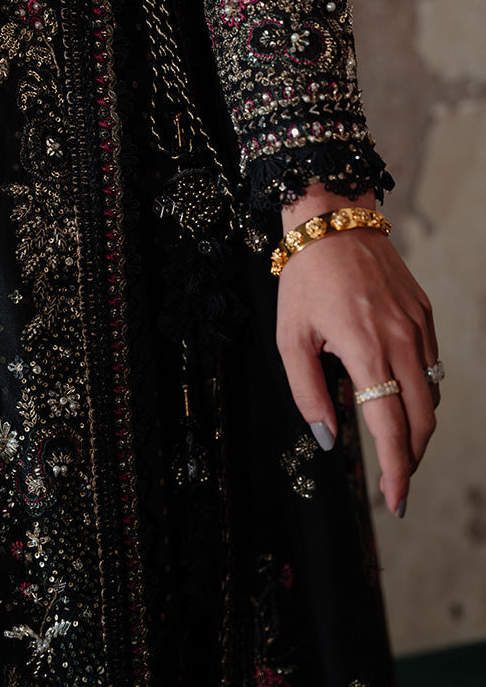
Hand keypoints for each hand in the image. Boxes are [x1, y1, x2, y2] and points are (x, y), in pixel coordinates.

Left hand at [276, 186, 438, 516]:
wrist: (334, 221)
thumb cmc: (306, 278)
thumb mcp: (291, 338)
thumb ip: (308, 393)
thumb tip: (327, 438)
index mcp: (366, 350)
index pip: (391, 427)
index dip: (396, 471)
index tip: (396, 501)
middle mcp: (401, 341)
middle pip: (422, 420)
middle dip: (411, 458)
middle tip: (395, 481)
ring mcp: (418, 327)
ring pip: (432, 395)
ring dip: (418, 427)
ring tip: (395, 443)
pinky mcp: (424, 314)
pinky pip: (432, 366)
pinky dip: (422, 392)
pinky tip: (401, 397)